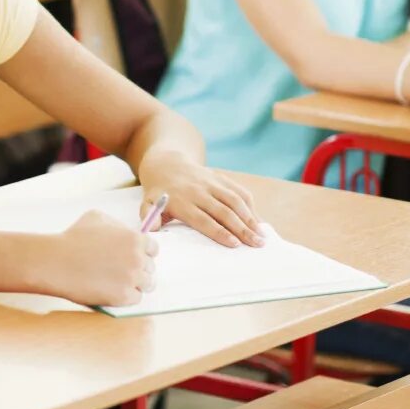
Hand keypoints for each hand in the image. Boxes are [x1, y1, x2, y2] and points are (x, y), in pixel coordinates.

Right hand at [37, 210, 156, 307]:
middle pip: (150, 267)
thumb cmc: (73, 238)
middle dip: (139, 268)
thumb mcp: (96, 218)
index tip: (134, 257)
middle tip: (124, 271)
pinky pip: (136, 298)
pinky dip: (127, 296)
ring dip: (136, 283)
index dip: (143, 252)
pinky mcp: (123, 297)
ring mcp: (131, 279)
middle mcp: (137, 259)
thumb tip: (125, 233)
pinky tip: (113, 290)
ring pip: (147, 284)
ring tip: (121, 282)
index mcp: (134, 239)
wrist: (57, 262)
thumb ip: (117, 225)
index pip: (153, 249)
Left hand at [138, 154, 264, 247]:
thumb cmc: (158, 192)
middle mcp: (198, 191)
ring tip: (262, 236)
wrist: (166, 163)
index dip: (219, 232)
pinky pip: (238, 190)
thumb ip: (150, 216)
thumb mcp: (147, 203)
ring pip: (235, 200)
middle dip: (241, 229)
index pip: (203, 219)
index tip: (234, 244)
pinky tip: (258, 220)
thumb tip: (152, 229)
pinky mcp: (220, 177)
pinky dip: (250, 205)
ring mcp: (211, 182)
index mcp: (181, 201)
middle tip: (256, 244)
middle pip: (223, 212)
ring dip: (250, 218)